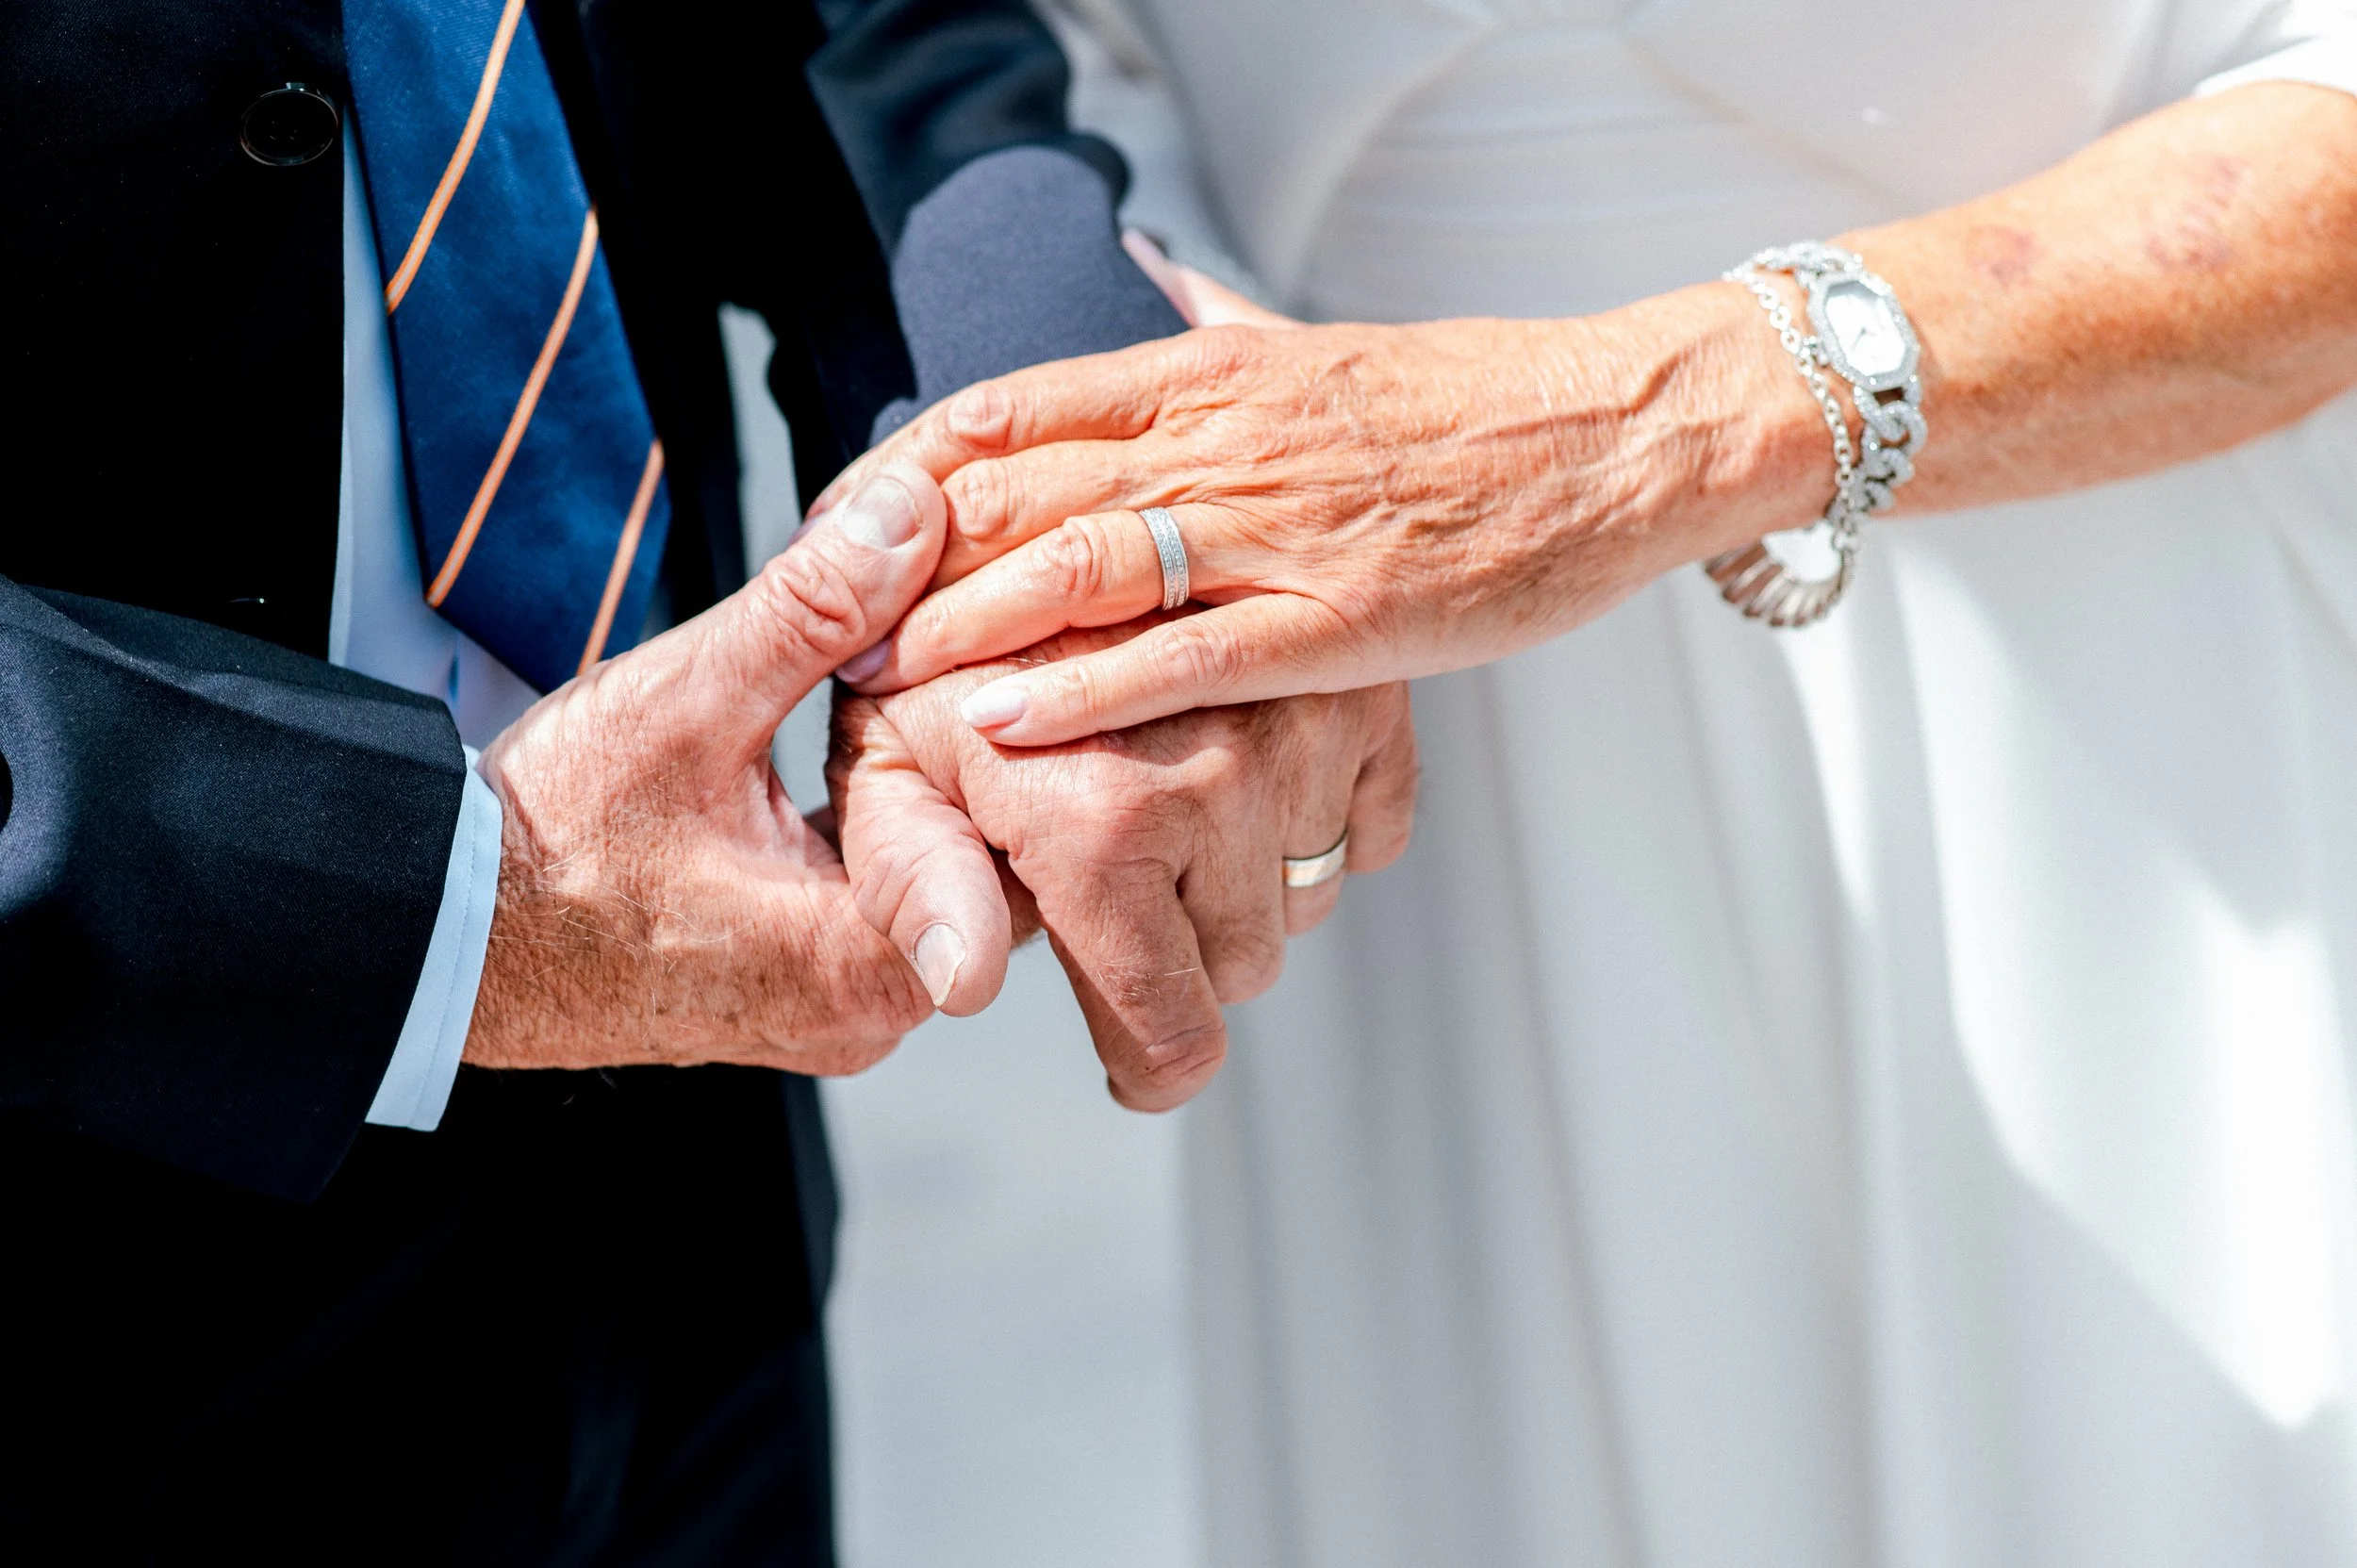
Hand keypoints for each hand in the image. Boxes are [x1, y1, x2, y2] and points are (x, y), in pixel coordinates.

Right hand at [463, 462, 1004, 1072]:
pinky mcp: (800, 999)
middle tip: (979, 658)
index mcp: (868, 962)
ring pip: (940, 888)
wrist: (447, 933)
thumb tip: (914, 514)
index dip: (1032, 744)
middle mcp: (868, 1014)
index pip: (1035, 855)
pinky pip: (884, 909)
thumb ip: (814, 609)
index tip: (1018, 661)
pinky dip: (885, 833)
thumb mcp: (687, 698)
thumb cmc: (548, 841)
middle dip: (986, 764)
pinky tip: (864, 759)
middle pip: (998, 875)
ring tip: (921, 698)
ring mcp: (834, 1015)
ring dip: (934, 796)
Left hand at [823, 286, 1820, 745]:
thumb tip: (1146, 280)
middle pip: (1017, 485)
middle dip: (905, 560)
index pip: (1009, 407)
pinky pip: (1187, 655)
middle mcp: (1221, 439)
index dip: (904, 471)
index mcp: (1206, 374)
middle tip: (826, 622)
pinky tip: (1007, 725)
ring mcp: (1278, 528)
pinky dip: (1085, 691)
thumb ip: (1217, 326)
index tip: (839, 528)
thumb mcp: (1317, 351)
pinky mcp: (1338, 619)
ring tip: (881, 674)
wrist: (1615, 432)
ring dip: (966, 622)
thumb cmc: (1468, 404)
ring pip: (1082, 561)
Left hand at [829, 625, 1416, 1109]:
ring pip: (1306, 899)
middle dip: (1183, 956)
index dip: (1148, 1069)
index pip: (1172, 1033)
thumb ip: (913, 890)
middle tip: (1116, 888)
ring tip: (1166, 815)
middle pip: (1244, 969)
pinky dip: (1316, 821)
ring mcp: (1306, 730)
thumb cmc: (937, 659)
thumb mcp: (885, 775)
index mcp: (1107, 822)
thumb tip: (964, 988)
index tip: (1130, 1064)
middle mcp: (1225, 778)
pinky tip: (1239, 781)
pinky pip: (1371, 830)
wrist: (1027, 522)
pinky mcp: (1362, 695)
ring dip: (1246, 882)